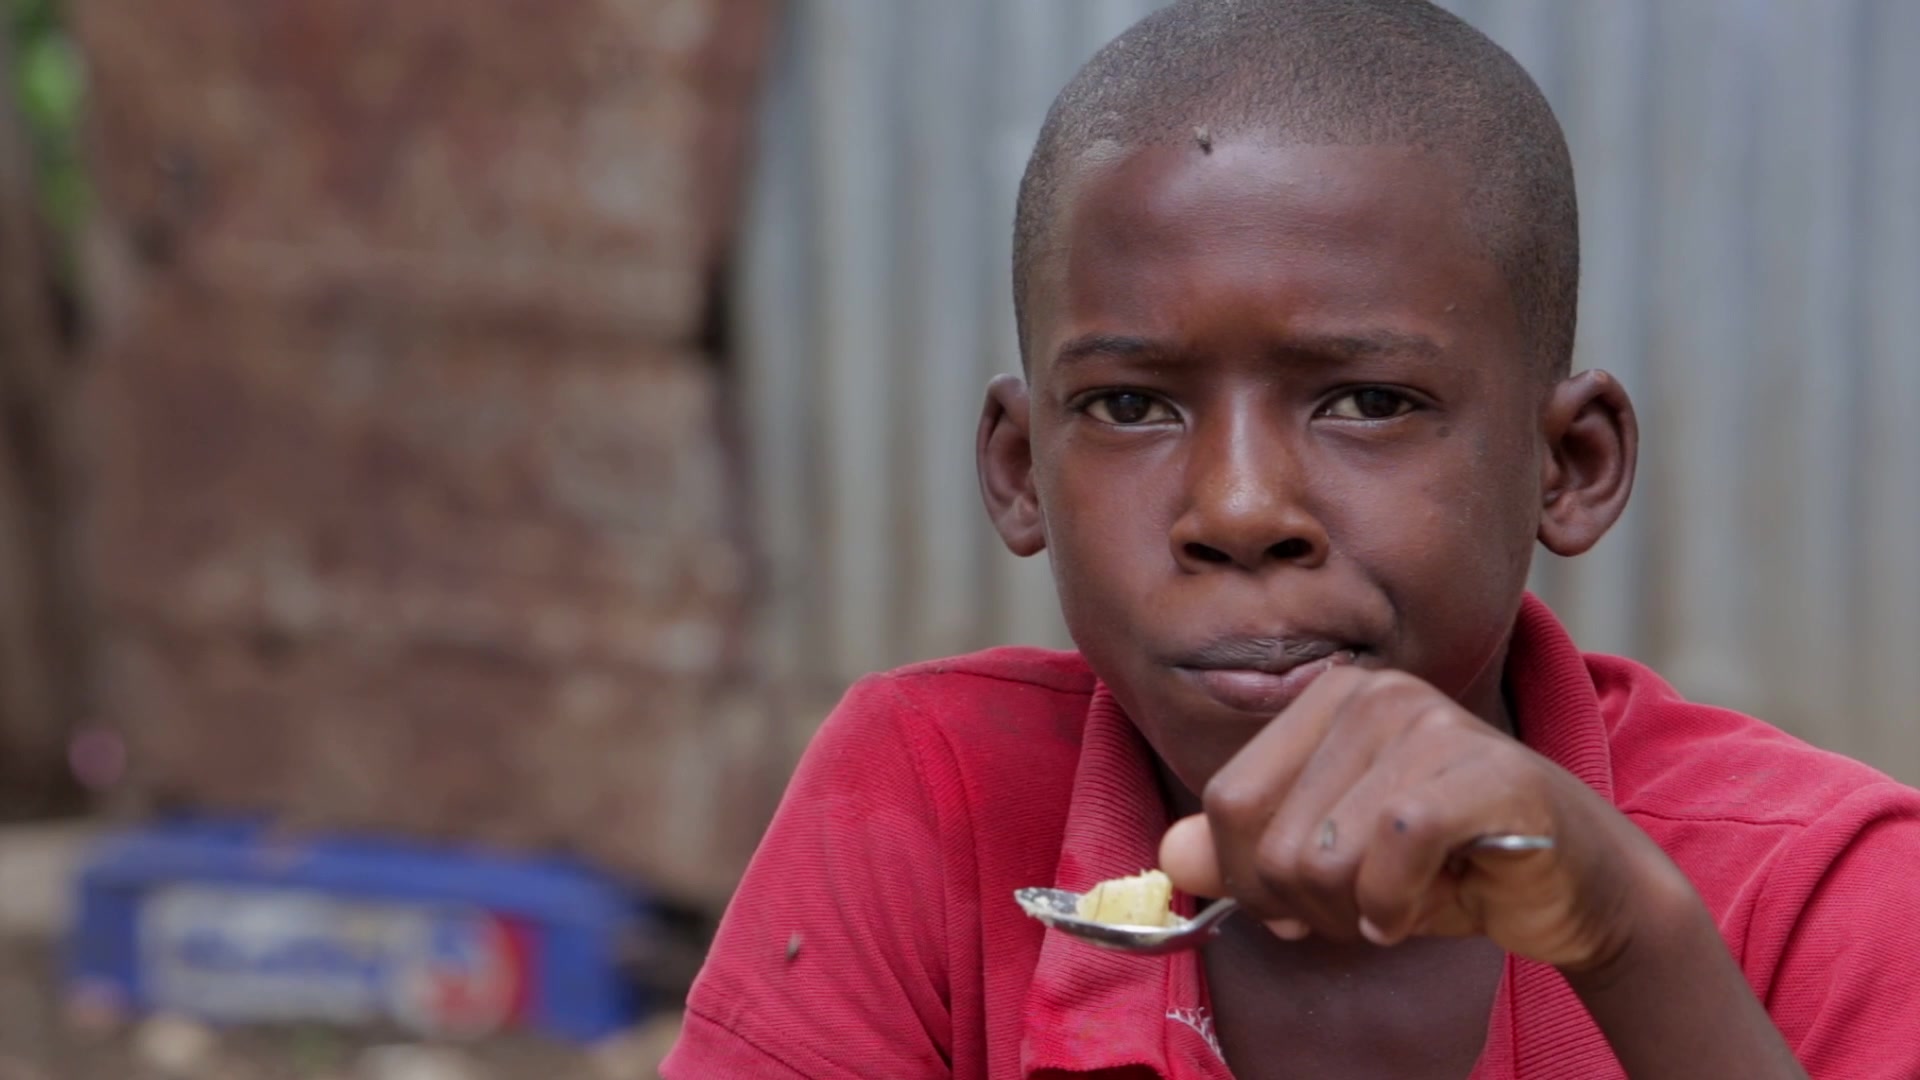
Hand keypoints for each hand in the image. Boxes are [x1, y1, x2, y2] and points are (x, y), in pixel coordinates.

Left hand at [1158, 666, 1688, 970]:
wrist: (1574, 884)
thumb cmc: (1446, 865)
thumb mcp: (1327, 860)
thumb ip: (1244, 851)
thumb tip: (1171, 856)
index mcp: (1325, 701)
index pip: (1227, 802)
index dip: (1247, 876)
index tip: (1293, 903)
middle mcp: (1374, 693)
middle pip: (1269, 837)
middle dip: (1303, 904)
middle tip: (1359, 906)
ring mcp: (1432, 723)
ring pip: (1326, 852)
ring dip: (1355, 911)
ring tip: (1397, 901)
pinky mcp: (1485, 769)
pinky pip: (1394, 848)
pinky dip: (1395, 905)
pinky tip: (1420, 908)